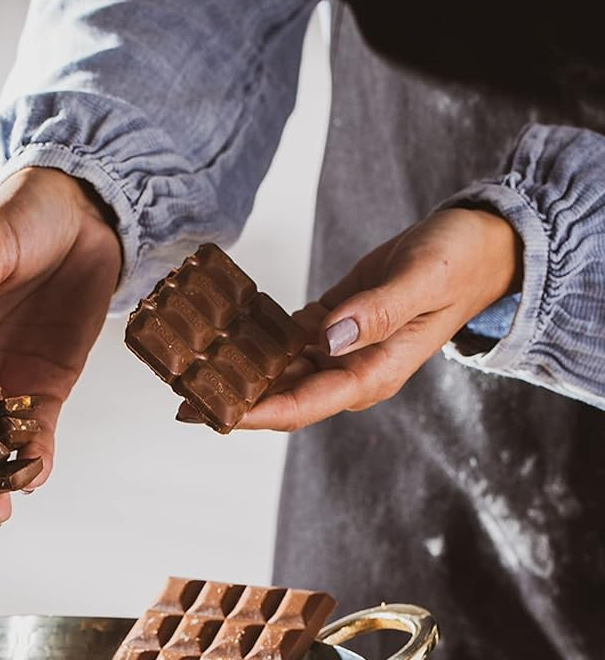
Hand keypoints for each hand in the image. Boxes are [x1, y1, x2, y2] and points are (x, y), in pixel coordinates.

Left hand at [217, 208, 522, 432]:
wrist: (480, 246)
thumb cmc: (458, 262)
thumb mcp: (422, 280)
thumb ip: (376, 313)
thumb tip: (327, 340)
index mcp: (373, 372)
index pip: (303, 405)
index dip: (254, 413)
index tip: (211, 413)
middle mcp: (351, 371)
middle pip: (281, 398)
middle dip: (233, 400)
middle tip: (178, 394)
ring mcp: (340, 352)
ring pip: (279, 372)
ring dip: (237, 372)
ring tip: (187, 365)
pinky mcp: (332, 326)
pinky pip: (286, 341)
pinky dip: (255, 339)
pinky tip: (219, 333)